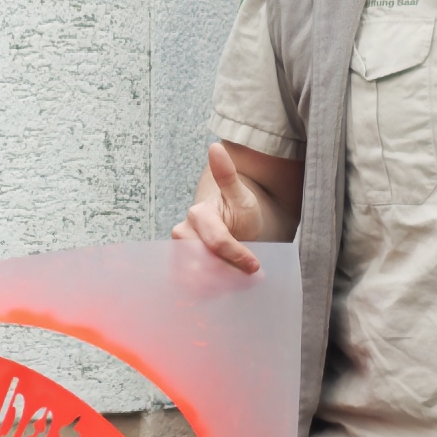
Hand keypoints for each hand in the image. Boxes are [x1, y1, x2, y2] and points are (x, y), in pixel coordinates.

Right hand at [179, 141, 279, 275]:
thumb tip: (216, 146)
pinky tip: (225, 287)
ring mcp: (180, 254)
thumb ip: (227, 175)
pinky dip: (209, 291)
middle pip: (202, 264)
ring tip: (237, 281)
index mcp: (198, 215)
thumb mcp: (240, 194)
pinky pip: (191, 287)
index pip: (217, 241)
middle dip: (226, 273)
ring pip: (196, 279)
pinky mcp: (182, 270)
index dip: (238, 255)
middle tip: (246, 276)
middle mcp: (182, 234)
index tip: (256, 265)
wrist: (229, 225)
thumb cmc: (236, 210)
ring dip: (219, 285)